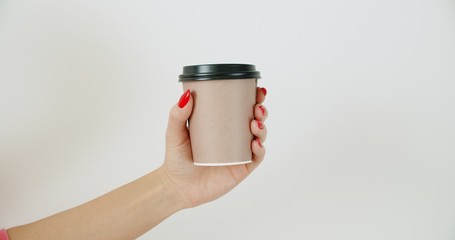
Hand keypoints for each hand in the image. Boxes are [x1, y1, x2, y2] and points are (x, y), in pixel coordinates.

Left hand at [159, 87, 267, 207]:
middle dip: (261, 111)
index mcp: (222, 125)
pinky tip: (256, 144)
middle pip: (255, 120)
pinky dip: (260, 150)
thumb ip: (177, 114)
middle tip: (257, 108)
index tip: (257, 89)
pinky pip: (256, 158)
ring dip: (262, 128)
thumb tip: (187, 95)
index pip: (241, 108)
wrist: (178, 187)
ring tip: (255, 124)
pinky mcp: (241, 168)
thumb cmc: (177, 158)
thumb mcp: (175, 132)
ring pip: (259, 137)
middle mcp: (233, 138)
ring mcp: (239, 153)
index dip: (253, 98)